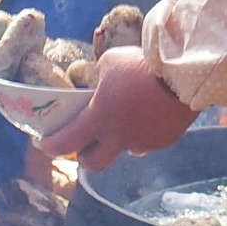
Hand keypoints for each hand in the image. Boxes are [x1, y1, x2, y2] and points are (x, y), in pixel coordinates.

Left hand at [37, 48, 196, 168]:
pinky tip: (148, 115)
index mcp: (99, 118)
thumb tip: (102, 78)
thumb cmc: (141, 66)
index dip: (51, 147)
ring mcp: (144, 142)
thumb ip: (101, 76)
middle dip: (85, 157)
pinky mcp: (165, 140)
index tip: (43, 145)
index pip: (66, 142)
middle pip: (94, 163)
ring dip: (118, 141)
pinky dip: (144, 132)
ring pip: (125, 150)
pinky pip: (149, 141)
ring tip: (123, 121)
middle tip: (83, 144)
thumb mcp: (111, 61)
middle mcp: (119, 137)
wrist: (183, 76)